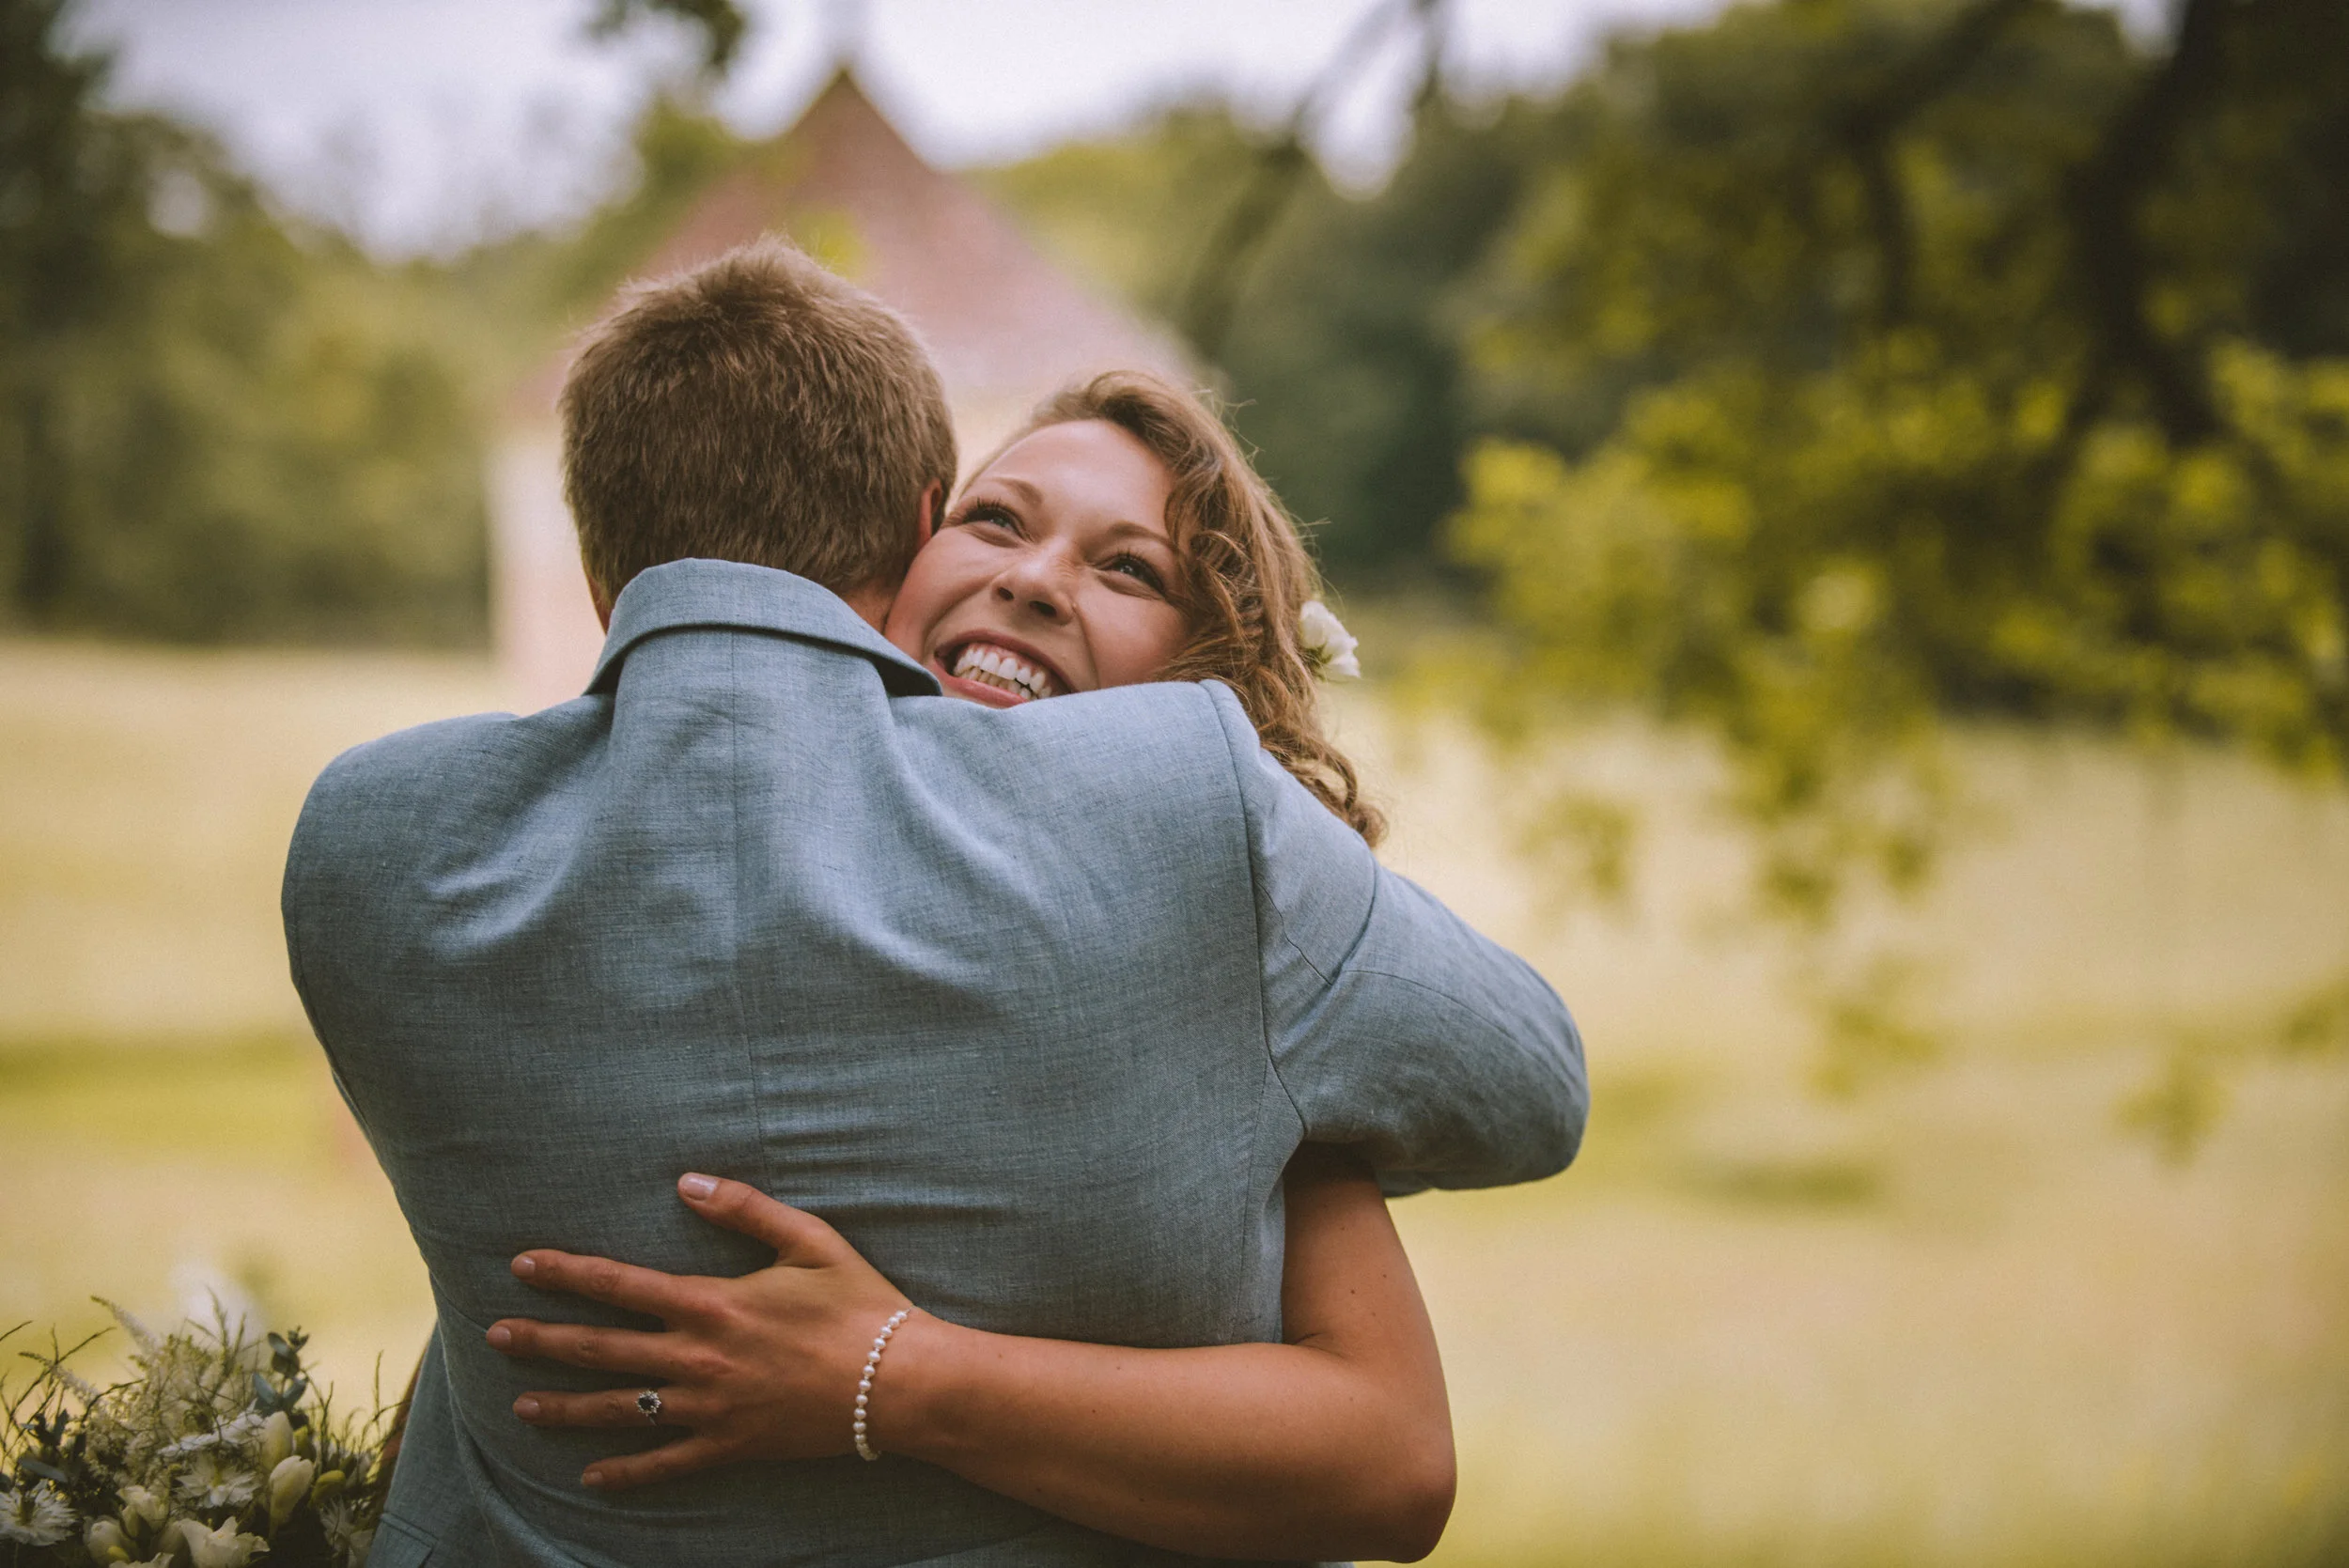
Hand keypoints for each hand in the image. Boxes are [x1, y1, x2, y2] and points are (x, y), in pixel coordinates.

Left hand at [487, 1174, 917, 1488]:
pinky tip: (590, 1478)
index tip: (521, 1266)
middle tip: (493, 1335)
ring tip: (520, 1404)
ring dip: (565, 1406)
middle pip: (602, 1348)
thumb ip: (745, 1209)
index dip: (567, 1273)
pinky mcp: (730, 1446)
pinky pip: (665, 1464)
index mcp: (712, 1303)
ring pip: (620, 1408)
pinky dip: (625, 1472)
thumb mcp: (809, 1240)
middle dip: (543, 1340)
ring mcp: (710, 1408)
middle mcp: (698, 1358)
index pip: (619, 1284)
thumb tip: (686, 1182)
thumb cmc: (860, 1304)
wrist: (899, 1383)